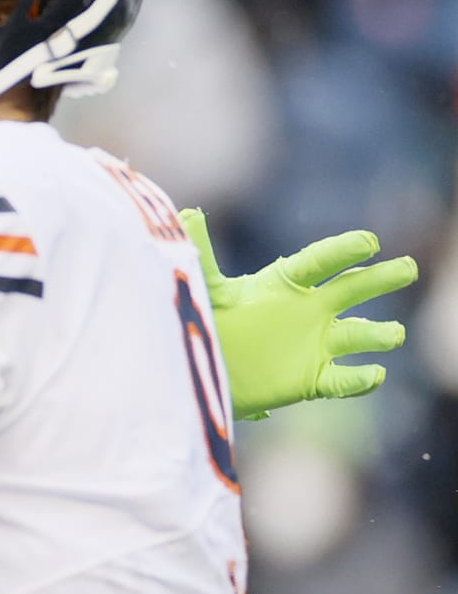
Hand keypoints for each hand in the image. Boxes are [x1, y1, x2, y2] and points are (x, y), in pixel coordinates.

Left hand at [181, 208, 416, 419]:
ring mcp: (315, 344)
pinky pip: (344, 380)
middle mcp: (309, 310)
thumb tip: (187, 214)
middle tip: (406, 268)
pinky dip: (361, 379)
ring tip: (393, 334)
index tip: (368, 242)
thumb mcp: (204, 290)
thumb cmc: (209, 324)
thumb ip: (200, 254)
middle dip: (380, 279)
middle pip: (353, 290)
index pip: (319, 261)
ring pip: (359, 336)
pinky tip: (375, 375)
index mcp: (285, 283)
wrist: (205, 372)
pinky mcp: (314, 379)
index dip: (343, 251)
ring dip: (379, 334)